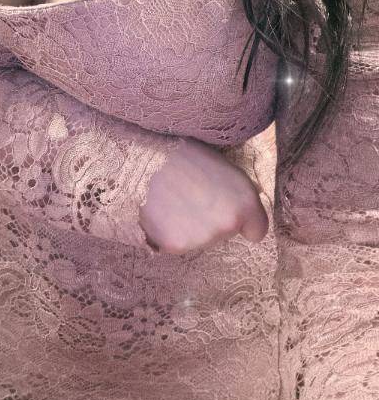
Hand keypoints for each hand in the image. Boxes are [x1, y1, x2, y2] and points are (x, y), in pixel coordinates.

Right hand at [139, 137, 268, 253]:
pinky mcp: (174, 246)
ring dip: (188, 226)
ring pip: (199, 240)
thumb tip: (236, 205)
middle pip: (224, 234)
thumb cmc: (182, 153)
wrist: (142, 157)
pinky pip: (175, 243)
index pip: (256, 231)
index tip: (227, 211)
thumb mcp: (222, 165)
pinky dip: (167, 231)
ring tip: (171, 200)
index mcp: (245, 201)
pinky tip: (159, 211)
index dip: (242, 221)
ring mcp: (201, 239)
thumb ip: (235, 192)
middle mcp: (228, 225)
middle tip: (189, 195)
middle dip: (210, 220)